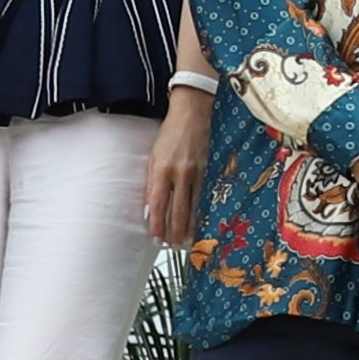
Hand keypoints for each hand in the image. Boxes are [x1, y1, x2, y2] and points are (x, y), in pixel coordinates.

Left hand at [145, 92, 207, 251]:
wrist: (193, 113)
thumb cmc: (170, 133)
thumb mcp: (153, 157)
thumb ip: (152, 182)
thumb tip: (149, 207)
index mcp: (162, 169)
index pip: (158, 204)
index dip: (156, 223)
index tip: (154, 238)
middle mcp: (180, 173)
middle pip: (178, 209)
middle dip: (175, 230)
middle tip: (172, 246)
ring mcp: (197, 172)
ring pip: (193, 205)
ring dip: (189, 225)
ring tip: (185, 240)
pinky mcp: (209, 170)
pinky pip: (204, 195)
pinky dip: (200, 211)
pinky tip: (199, 221)